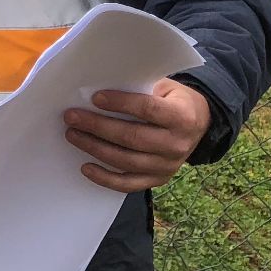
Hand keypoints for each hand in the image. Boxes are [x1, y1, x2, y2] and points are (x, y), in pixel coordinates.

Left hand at [62, 78, 210, 192]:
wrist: (199, 123)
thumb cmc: (172, 100)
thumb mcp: (165, 87)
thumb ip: (140, 88)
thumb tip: (100, 93)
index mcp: (182, 117)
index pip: (148, 109)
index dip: (120, 103)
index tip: (95, 98)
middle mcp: (177, 144)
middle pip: (132, 137)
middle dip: (98, 126)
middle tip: (72, 117)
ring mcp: (168, 165)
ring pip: (126, 160)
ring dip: (95, 148)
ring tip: (73, 135)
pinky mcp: (158, 179)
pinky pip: (128, 183)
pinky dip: (105, 178)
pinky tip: (86, 167)